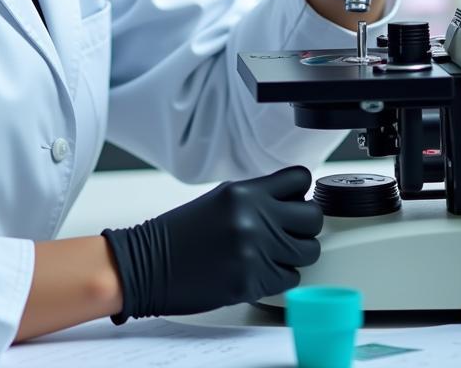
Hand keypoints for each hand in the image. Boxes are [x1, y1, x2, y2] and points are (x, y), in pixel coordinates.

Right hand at [101, 165, 321, 321]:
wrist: (147, 264)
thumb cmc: (180, 234)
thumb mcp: (219, 200)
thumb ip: (257, 198)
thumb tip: (293, 202)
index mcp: (244, 192)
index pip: (299, 180)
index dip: (301, 192)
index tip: (296, 200)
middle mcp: (253, 218)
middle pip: (313, 217)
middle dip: (305, 226)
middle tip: (290, 232)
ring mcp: (255, 251)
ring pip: (308, 251)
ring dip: (295, 254)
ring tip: (274, 254)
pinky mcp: (253, 282)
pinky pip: (291, 278)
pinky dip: (280, 277)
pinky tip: (260, 271)